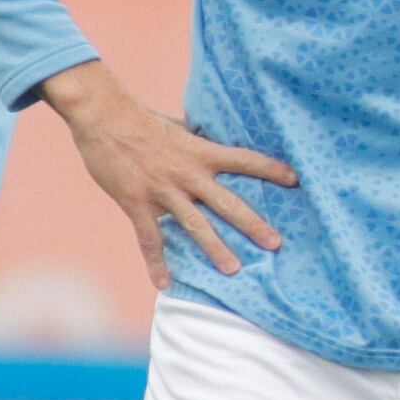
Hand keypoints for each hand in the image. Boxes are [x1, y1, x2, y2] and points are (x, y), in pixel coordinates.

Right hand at [45, 58, 295, 283]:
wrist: (103, 116)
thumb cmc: (142, 119)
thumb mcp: (179, 127)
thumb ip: (198, 142)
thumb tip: (214, 142)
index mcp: (201, 152)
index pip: (244, 160)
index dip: (271, 169)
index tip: (296, 179)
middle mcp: (188, 174)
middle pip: (228, 203)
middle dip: (253, 224)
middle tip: (276, 244)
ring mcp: (163, 191)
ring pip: (195, 226)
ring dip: (216, 249)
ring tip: (234, 270)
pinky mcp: (137, 203)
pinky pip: (150, 239)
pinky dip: (157, 263)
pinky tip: (165, 284)